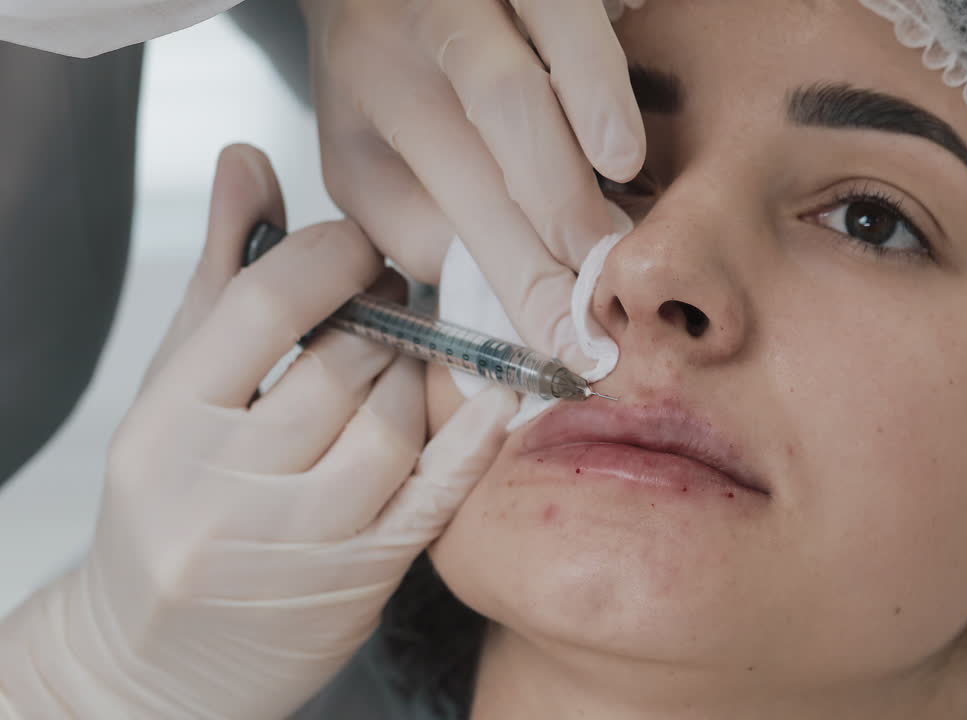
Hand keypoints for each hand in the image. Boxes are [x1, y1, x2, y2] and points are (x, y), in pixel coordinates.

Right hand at [0, 145, 516, 719]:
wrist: (157, 659)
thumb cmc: (169, 503)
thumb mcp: (174, 387)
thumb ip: (221, 274)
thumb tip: (247, 159)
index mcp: (166, 425)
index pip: (268, 303)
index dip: (332, 255)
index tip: (358, 246)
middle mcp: (223, 488)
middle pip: (346, 360)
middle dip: (386, 315)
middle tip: (401, 298)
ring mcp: (297, 542)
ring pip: (397, 421)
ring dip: (421, 374)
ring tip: (408, 360)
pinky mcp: (360, 579)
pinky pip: (437, 489)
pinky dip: (474, 435)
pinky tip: (496, 396)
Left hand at [300, 0, 644, 372]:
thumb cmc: (380, 85)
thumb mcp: (365, 168)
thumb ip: (424, 231)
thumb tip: (515, 295)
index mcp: (385, 86)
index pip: (468, 193)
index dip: (527, 275)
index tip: (572, 341)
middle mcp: (435, 17)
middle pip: (503, 97)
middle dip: (559, 190)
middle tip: (602, 265)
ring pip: (556, 17)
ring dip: (595, 89)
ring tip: (623, 161)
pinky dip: (614, 38)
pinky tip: (637, 73)